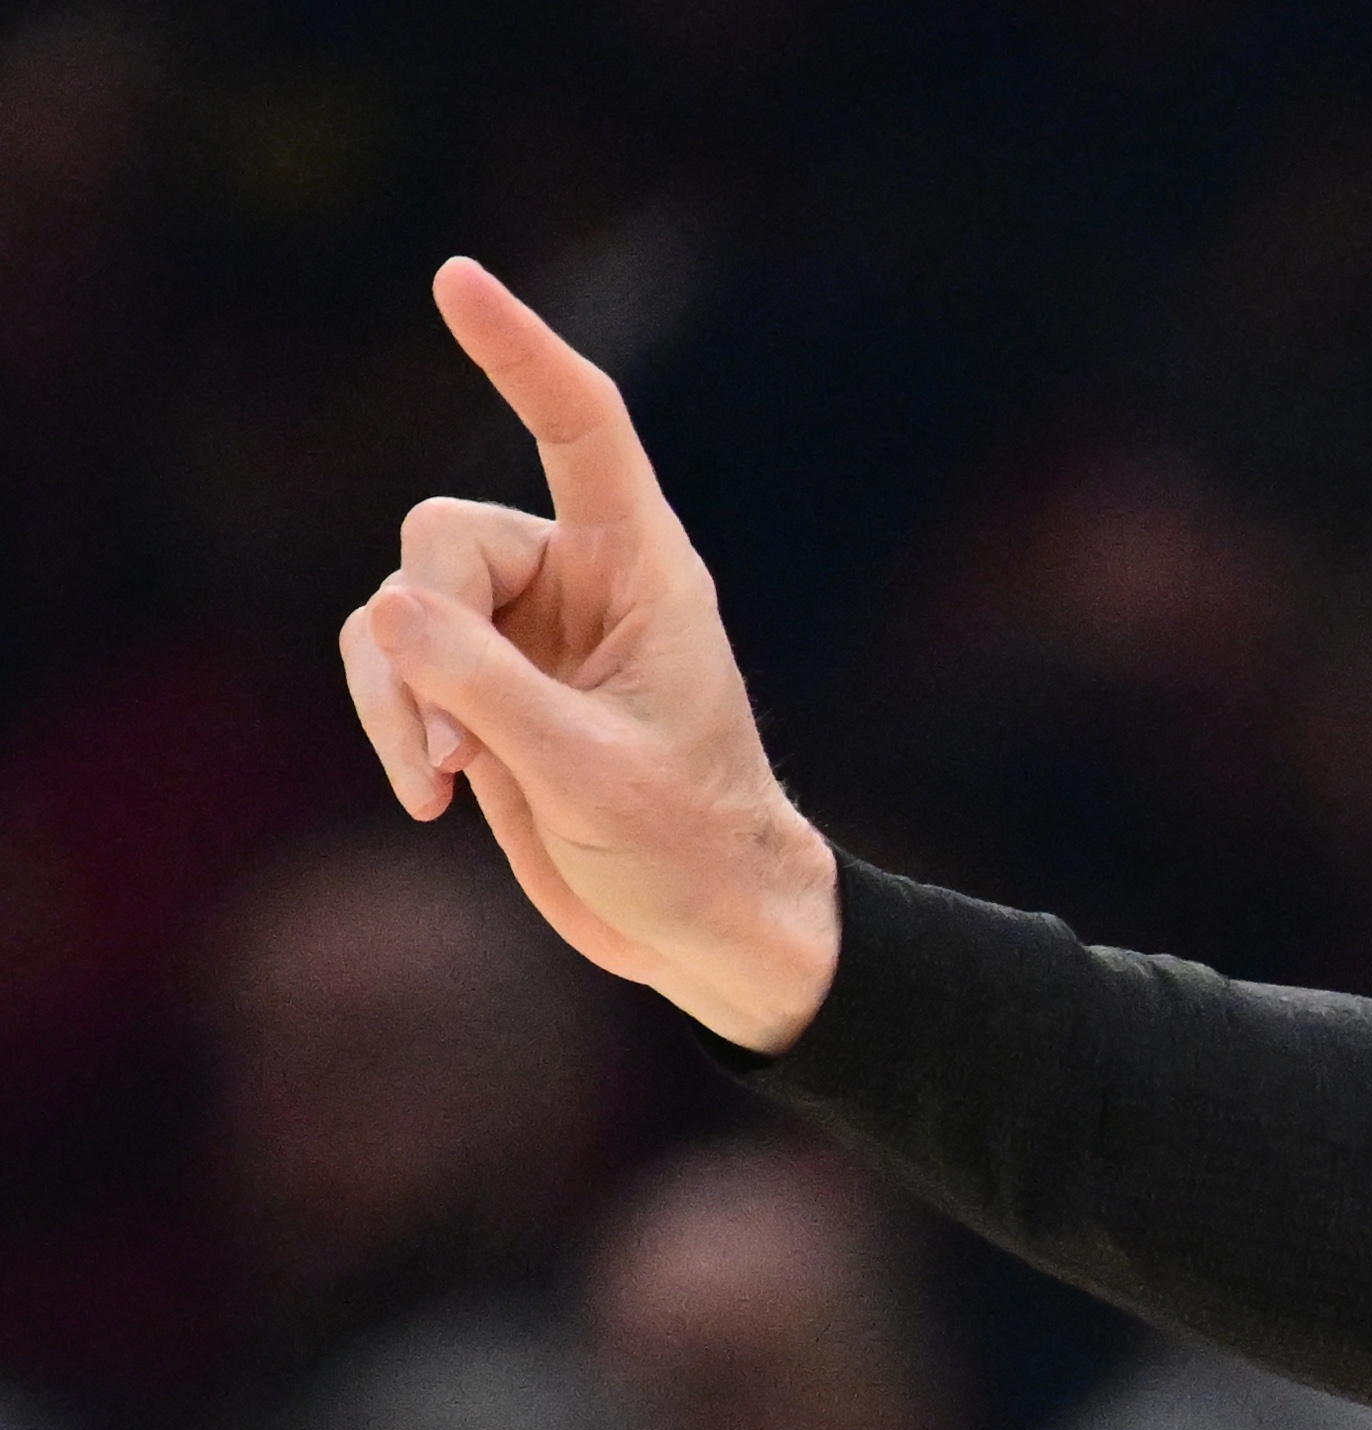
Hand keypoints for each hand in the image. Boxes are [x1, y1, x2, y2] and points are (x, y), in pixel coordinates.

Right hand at [339, 259, 840, 1052]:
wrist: (706, 930)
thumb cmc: (690, 850)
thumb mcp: (593, 776)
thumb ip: (488, 692)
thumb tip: (388, 610)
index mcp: (643, 571)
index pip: (580, 427)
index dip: (519, 350)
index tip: (455, 278)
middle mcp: (578, 582)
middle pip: (441, 538)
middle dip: (422, 635)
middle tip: (453, 748)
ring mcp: (523, 633)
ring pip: (398, 605)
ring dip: (395, 693)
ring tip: (442, 782)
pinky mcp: (480, 686)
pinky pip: (392, 663)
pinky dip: (392, 721)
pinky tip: (433, 796)